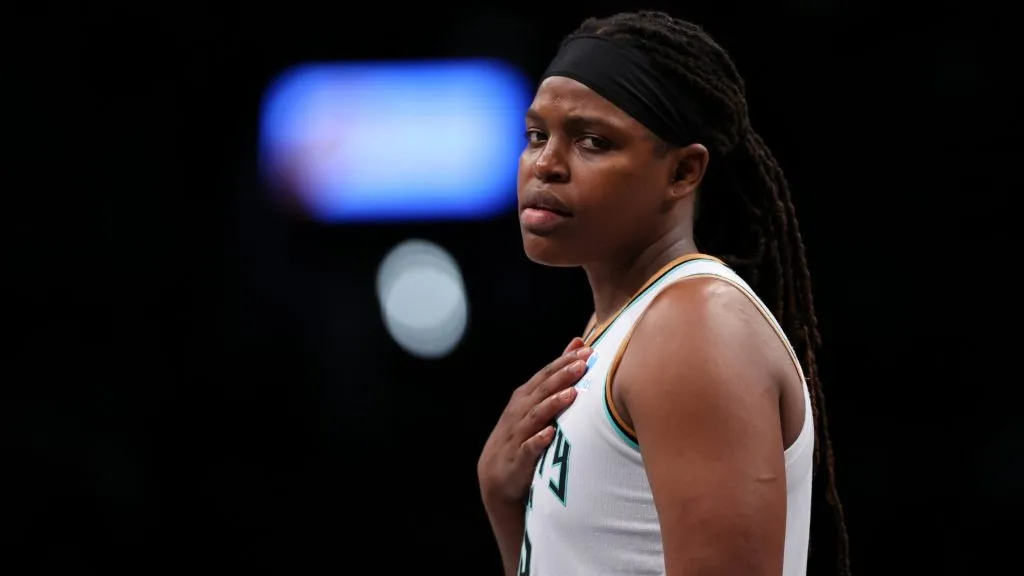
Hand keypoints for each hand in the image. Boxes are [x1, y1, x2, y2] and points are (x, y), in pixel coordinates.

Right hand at [478, 338, 591, 506]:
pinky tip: (550, 434)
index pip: (546, 374)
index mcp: (525, 397)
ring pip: (536, 416)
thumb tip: (577, 343)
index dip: (564, 361)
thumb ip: (556, 375)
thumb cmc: (521, 434)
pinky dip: (539, 440)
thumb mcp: (534, 404)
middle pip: (542, 390)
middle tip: (582, 364)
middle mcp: (520, 412)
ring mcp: (518, 435)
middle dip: (562, 376)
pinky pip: (528, 448)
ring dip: (552, 404)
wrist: (496, 476)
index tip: (586, 350)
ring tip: (571, 394)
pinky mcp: (518, 459)